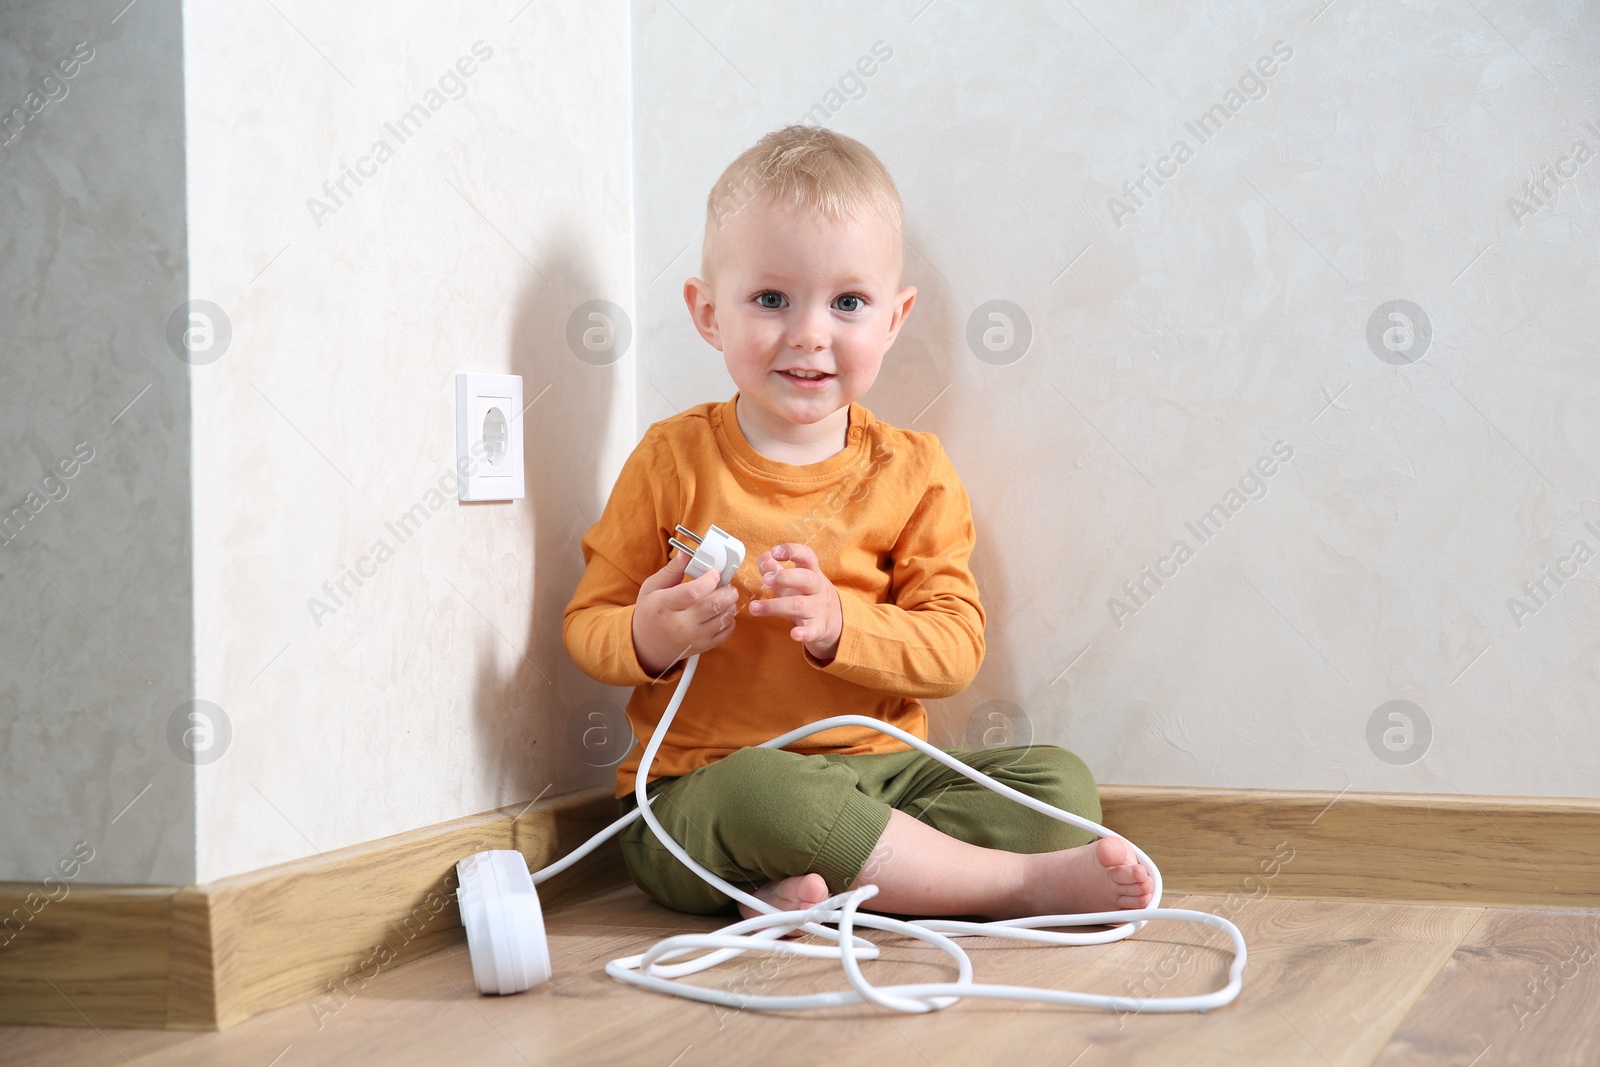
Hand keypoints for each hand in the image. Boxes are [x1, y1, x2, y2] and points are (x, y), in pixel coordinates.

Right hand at [632, 548, 739, 676]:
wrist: (647, 646)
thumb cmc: (650, 613)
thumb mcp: (652, 588)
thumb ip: (671, 570)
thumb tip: (686, 553)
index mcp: (664, 606)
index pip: (693, 592)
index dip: (709, 580)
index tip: (713, 574)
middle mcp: (680, 624)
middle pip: (713, 605)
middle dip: (727, 591)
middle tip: (726, 585)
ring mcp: (693, 637)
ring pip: (724, 618)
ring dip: (730, 604)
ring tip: (725, 597)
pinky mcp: (703, 646)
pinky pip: (727, 632)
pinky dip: (730, 619)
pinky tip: (722, 612)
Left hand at [748, 544, 841, 662]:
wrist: (837, 622)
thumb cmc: (809, 596)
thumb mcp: (795, 581)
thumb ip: (776, 568)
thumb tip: (764, 558)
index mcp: (812, 573)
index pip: (807, 556)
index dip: (792, 551)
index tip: (775, 551)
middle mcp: (817, 589)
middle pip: (805, 578)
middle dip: (785, 577)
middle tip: (765, 579)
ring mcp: (818, 609)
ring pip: (799, 605)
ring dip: (775, 606)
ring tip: (755, 608)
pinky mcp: (819, 628)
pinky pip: (813, 630)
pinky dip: (804, 633)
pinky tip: (794, 634)